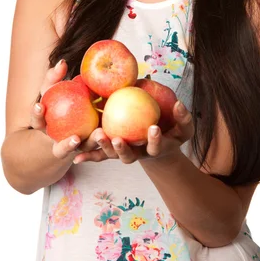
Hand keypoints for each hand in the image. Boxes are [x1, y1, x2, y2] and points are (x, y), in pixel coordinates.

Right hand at [29, 59, 101, 159]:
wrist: (69, 123)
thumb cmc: (58, 103)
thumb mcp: (53, 90)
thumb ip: (54, 78)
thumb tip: (62, 62)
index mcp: (44, 127)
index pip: (37, 121)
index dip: (36, 115)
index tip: (40, 106)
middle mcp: (57, 143)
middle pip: (60, 148)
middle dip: (66, 145)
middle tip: (75, 138)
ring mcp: (74, 149)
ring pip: (81, 150)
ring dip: (90, 144)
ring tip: (99, 133)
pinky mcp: (90, 149)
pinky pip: (98, 147)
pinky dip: (104, 142)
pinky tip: (114, 134)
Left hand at [73, 100, 193, 164]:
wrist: (161, 140)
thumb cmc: (172, 130)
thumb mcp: (182, 126)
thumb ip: (183, 117)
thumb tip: (179, 103)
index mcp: (156, 148)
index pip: (156, 145)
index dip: (155, 139)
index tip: (153, 128)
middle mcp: (139, 154)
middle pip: (129, 157)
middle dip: (123, 150)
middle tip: (117, 140)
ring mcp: (126, 154)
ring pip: (113, 155)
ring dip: (103, 149)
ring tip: (97, 137)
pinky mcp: (114, 152)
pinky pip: (100, 155)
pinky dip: (89, 156)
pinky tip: (76, 157)